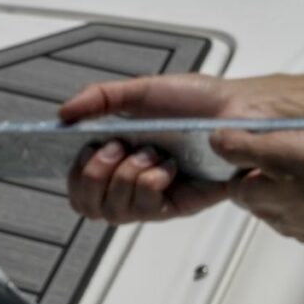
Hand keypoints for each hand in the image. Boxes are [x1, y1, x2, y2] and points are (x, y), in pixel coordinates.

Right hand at [61, 74, 303, 223]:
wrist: (239, 109)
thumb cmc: (199, 102)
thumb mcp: (142, 91)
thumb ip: (99, 98)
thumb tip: (64, 114)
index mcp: (118, 156)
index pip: (78, 186)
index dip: (73, 176)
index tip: (79, 152)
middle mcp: (133, 180)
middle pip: (88, 206)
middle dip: (93, 177)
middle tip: (114, 149)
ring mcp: (156, 195)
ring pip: (114, 212)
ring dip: (124, 179)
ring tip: (147, 153)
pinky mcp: (181, 205)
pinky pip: (148, 210)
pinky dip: (149, 185)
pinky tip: (164, 167)